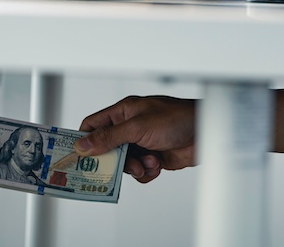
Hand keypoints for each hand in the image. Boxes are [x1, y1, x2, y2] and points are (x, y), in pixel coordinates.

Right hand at [75, 96, 196, 182]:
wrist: (207, 132)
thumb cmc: (176, 118)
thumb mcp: (138, 126)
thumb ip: (109, 137)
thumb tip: (83, 144)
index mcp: (124, 112)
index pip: (94, 125)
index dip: (84, 139)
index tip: (77, 157)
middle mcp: (131, 127)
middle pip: (108, 149)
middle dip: (114, 160)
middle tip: (118, 167)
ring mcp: (143, 143)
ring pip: (124, 163)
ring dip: (135, 167)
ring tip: (148, 163)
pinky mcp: (154, 157)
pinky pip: (140, 171)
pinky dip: (147, 172)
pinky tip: (157, 165)